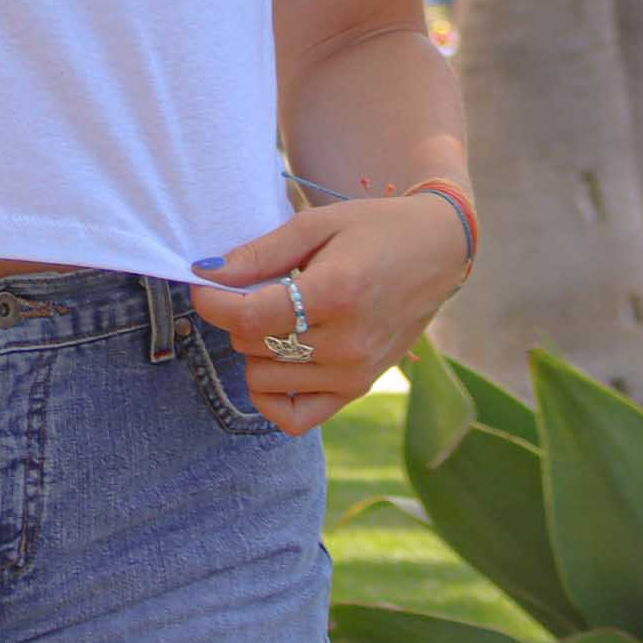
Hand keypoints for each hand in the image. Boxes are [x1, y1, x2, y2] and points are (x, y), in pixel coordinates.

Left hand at [188, 190, 471, 435]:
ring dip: (254, 348)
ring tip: (279, 315)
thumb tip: (208, 274)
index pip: (248, 317)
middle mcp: (347, 343)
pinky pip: (294, 418)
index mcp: (337, 294)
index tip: (204, 282)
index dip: (212, 301)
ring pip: (263, 379)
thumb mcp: (316, 224)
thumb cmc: (374, 229)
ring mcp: (354, 373)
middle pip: (251, 345)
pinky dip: (272, 395)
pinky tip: (277, 361)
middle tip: (255, 287)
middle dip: (237, 315)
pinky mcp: (358, 389)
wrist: (437, 252)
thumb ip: (261, 253)